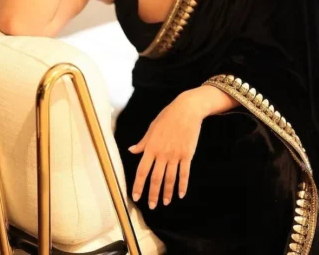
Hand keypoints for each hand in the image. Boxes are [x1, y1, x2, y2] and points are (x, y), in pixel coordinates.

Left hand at [128, 92, 203, 208]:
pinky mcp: (187, 155)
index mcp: (151, 148)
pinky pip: (184, 173)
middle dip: (153, 194)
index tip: (136, 196)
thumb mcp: (151, 128)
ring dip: (167, 192)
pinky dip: (183, 185)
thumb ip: (143, 142)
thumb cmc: (167, 117)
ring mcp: (175, 155)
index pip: (142, 171)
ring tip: (165, 203)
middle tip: (152, 206)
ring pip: (170, 179)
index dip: (138, 185)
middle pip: (156, 178)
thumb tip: (131, 150)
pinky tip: (181, 194)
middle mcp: (162, 154)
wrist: (186, 110)